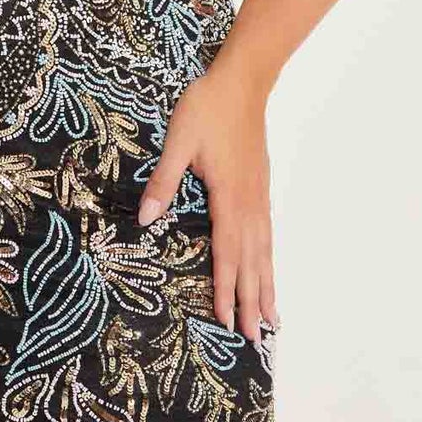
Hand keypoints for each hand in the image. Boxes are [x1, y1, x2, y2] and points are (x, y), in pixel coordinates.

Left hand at [137, 64, 279, 339]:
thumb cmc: (207, 109)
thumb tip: (147, 218)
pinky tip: (269, 270)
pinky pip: (268, 235)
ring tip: (274, 319)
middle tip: (256, 339)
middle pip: (251, 262)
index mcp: (228, 197)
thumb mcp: (178, 141)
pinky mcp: (260, 188)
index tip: (226, 321)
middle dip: (252, 301)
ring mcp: (258, 197)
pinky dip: (270, 261)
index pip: (227, 254)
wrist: (242, 82)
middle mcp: (249, 204)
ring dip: (267, 287)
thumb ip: (164, 180)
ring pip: (264, 252)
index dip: (226, 289)